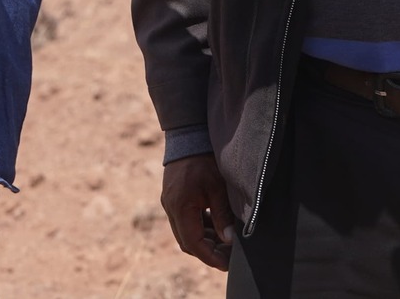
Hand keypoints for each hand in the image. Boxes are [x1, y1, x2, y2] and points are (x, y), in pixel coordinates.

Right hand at [161, 152, 238, 270]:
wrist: (188, 135)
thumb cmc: (204, 159)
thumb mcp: (218, 187)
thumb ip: (223, 215)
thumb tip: (229, 240)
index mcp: (180, 207)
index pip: (193, 244)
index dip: (210, 257)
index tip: (226, 265)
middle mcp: (171, 208)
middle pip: (187, 242)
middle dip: (208, 252)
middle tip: (228, 257)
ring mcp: (170, 203)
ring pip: (185, 232)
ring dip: (203, 240)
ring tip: (225, 243)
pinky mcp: (173, 198)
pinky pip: (184, 221)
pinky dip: (199, 227)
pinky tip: (215, 225)